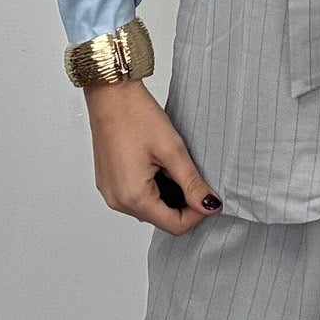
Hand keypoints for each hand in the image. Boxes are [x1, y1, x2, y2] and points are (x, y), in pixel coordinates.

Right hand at [83, 79, 221, 235]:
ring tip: (171, 164)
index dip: (197, 214)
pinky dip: (152, 187)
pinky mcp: (109, 182)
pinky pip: (136, 196)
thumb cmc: (136, 115)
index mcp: (133, 197)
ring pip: (149, 207)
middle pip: (161, 218)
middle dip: (182, 202)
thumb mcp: (172, 150)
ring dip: (167, 193)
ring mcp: (111, 192)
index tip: (209, 195)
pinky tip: (158, 164)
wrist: (110, 93)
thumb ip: (192, 183)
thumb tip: (210, 205)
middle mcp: (117, 201)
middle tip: (190, 173)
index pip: (174, 225)